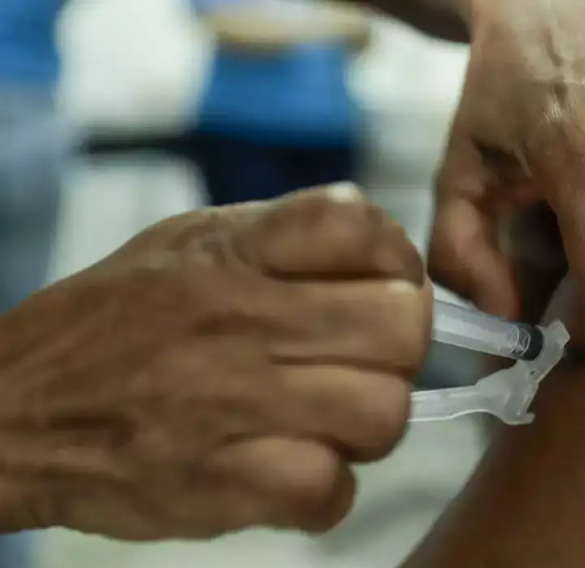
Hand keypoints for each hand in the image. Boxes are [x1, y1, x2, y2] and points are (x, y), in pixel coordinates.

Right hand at [0, 184, 431, 538]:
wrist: (9, 408)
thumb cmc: (116, 320)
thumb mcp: (189, 243)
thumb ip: (285, 239)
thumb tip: (388, 257)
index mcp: (234, 248)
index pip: (363, 225)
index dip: (396, 261)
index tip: (380, 288)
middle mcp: (238, 315)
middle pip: (402, 327)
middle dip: (398, 351)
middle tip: (360, 365)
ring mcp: (229, 400)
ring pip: (384, 412)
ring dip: (368, 425)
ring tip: (326, 423)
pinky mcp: (217, 483)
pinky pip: (330, 488)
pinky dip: (325, 491)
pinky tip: (295, 475)